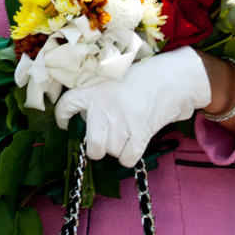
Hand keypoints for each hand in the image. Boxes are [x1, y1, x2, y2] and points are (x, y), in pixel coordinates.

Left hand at [53, 46, 212, 166]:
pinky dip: (129, 156)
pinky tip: (133, 143)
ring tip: (125, 133)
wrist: (172, 78)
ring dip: (117, 148)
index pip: (66, 106)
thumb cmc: (142, 76)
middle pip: (91, 144)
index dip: (62, 118)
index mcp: (93, 88)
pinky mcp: (139, 134)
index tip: (65, 124)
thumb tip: (82, 117)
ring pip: (110, 152)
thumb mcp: (111, 76)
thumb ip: (94, 92)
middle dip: (97, 147)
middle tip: (103, 138)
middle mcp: (103, 106)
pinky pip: (126, 159)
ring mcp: (121, 122)